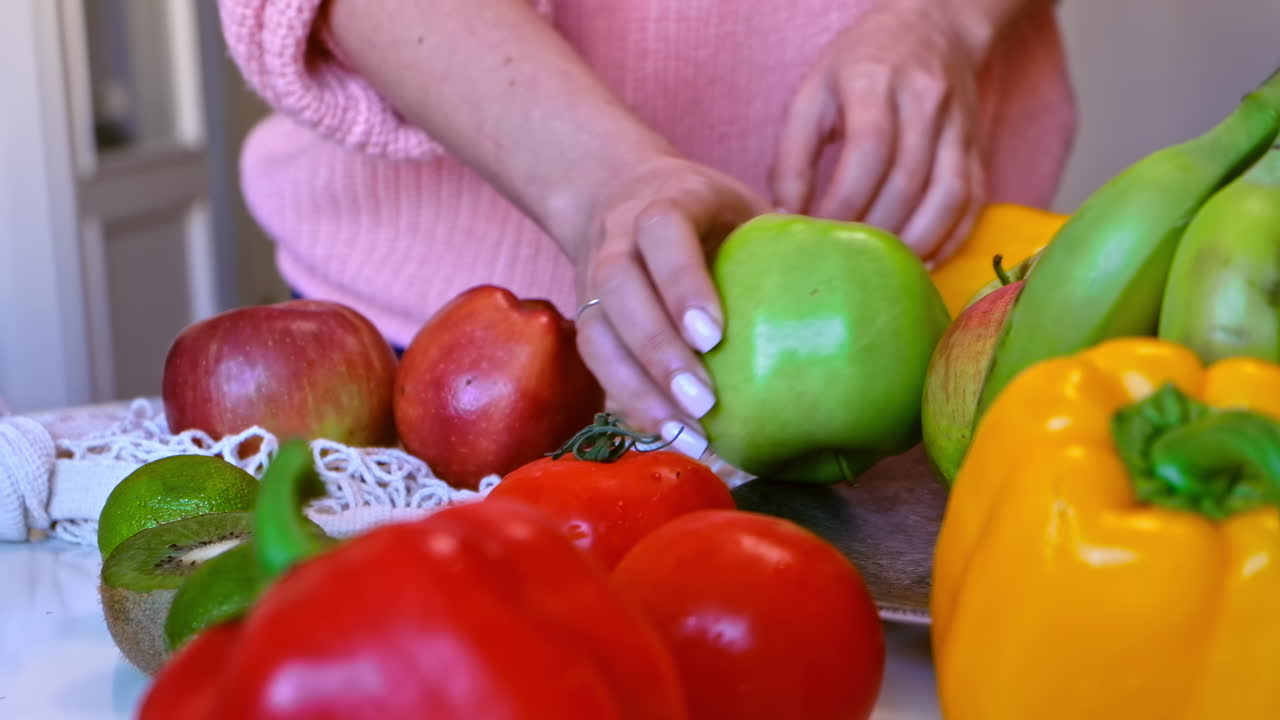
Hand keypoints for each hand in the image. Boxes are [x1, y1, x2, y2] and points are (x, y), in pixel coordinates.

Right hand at [570, 154, 767, 454]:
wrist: (615, 191)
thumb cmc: (706, 212)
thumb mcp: (744, 206)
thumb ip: (786, 240)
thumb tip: (871, 291)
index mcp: (665, 200)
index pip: (663, 233)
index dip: (683, 283)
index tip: (714, 335)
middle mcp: (617, 238)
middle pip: (619, 290)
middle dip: (657, 350)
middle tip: (704, 403)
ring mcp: (591, 279)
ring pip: (597, 334)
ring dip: (637, 389)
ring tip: (685, 434)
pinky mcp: (586, 316)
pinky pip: (595, 363)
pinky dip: (629, 402)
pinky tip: (668, 434)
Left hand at [770, 0, 986, 264]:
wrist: (935, 28)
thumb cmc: (861, 66)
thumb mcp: (813, 93)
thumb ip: (792, 155)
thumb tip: (784, 220)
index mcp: (874, 81)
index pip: (867, 151)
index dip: (843, 202)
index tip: (818, 235)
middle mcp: (924, 102)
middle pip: (906, 181)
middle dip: (873, 231)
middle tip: (845, 263)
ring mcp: (958, 127)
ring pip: (946, 197)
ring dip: (915, 244)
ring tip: (883, 271)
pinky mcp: (977, 150)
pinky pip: (971, 203)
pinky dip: (949, 241)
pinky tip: (921, 263)